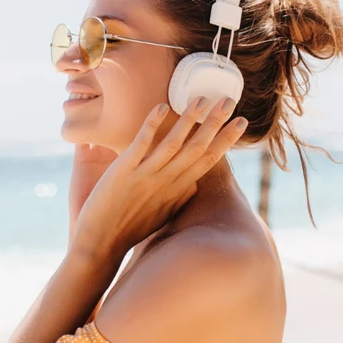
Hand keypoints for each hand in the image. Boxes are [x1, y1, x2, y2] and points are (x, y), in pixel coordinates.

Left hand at [70, 96, 247, 260]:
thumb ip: (179, 197)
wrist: (101, 244)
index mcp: (177, 189)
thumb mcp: (163, 214)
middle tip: (229, 99)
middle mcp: (166, 181)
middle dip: (215, 123)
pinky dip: (151, 126)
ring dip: (189, 120)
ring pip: (173, 144)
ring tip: (202, 98)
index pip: (208, 160)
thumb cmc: (131, 228)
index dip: (226, 140)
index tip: (242, 121)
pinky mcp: (124, 172)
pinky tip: (161, 107)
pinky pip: (140, 145)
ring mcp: (146, 176)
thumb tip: (194, 185)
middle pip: (197, 148)